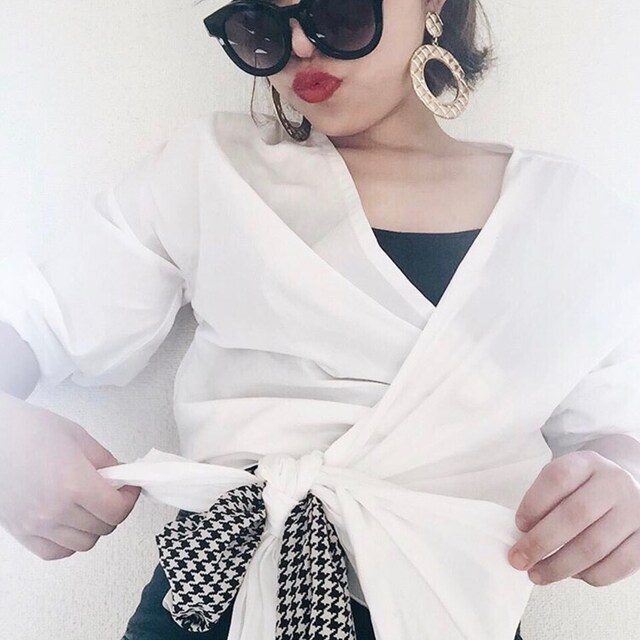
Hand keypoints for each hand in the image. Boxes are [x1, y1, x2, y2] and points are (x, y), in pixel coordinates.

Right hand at [0, 391, 140, 560]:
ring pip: (83, 544)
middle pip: (103, 528)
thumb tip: (122, 476)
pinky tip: (72, 523)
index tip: (130, 489)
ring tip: (92, 506)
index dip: (130, 499)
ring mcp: (36, 525)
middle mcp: (54, 510)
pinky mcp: (21, 532)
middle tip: (114, 494)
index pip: (116, 510)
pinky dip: (69, 542)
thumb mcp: (78, 438)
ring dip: (95, 527)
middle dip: (115, 510)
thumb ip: (105, 461)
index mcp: (73, 484)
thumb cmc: (28, 432)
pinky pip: (55, 552)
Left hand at [508, 450, 639, 585]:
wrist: (627, 488)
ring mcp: (635, 512)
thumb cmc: (583, 488)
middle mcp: (615, 483)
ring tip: (537, 574)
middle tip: (518, 559)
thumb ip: (544, 500)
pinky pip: (616, 566)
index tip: (518, 525)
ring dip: (559, 566)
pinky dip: (588, 575)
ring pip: (594, 545)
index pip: (557, 478)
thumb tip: (524, 536)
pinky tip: (571, 574)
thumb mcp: (564, 479)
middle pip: (575, 515)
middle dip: (541, 542)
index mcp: (587, 462)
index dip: (534, 503)